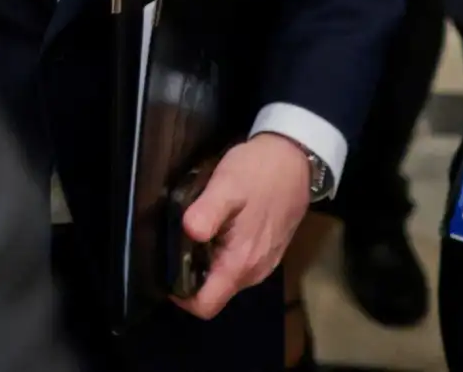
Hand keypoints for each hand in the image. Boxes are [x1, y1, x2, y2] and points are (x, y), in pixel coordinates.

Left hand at [175, 134, 311, 320]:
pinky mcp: (270, 251)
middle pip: (213, 291)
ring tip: (200, 227)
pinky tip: (221, 224)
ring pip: (226, 277)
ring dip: (208, 260)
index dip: (180, 295)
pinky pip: (239, 264)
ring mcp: (265, 263)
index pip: (205, 305)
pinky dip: (224, 251)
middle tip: (181, 238)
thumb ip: (206, 213)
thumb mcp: (227, 185)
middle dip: (192, 272)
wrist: (296, 156)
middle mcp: (254, 273)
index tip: (166, 266)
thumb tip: (187, 233)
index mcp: (241, 264)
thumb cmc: (259, 171)